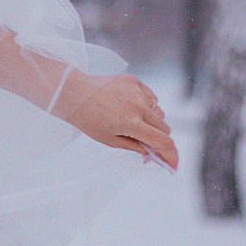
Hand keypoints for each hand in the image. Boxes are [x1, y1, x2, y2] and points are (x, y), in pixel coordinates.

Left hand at [54, 70, 178, 168]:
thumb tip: (152, 154)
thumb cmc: (87, 119)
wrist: (73, 93)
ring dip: (153, 122)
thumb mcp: (109, 140)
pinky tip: (129, 107)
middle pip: (165, 128)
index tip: (173, 165)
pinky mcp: (134, 80)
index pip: (162, 141)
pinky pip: (151, 97)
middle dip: (159, 139)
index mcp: (131, 122)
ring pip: (159, 112)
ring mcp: (137, 90)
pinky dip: (146, 105)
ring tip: (132, 122)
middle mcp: (138, 105)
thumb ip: (135, 147)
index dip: (171, 155)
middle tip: (147, 144)